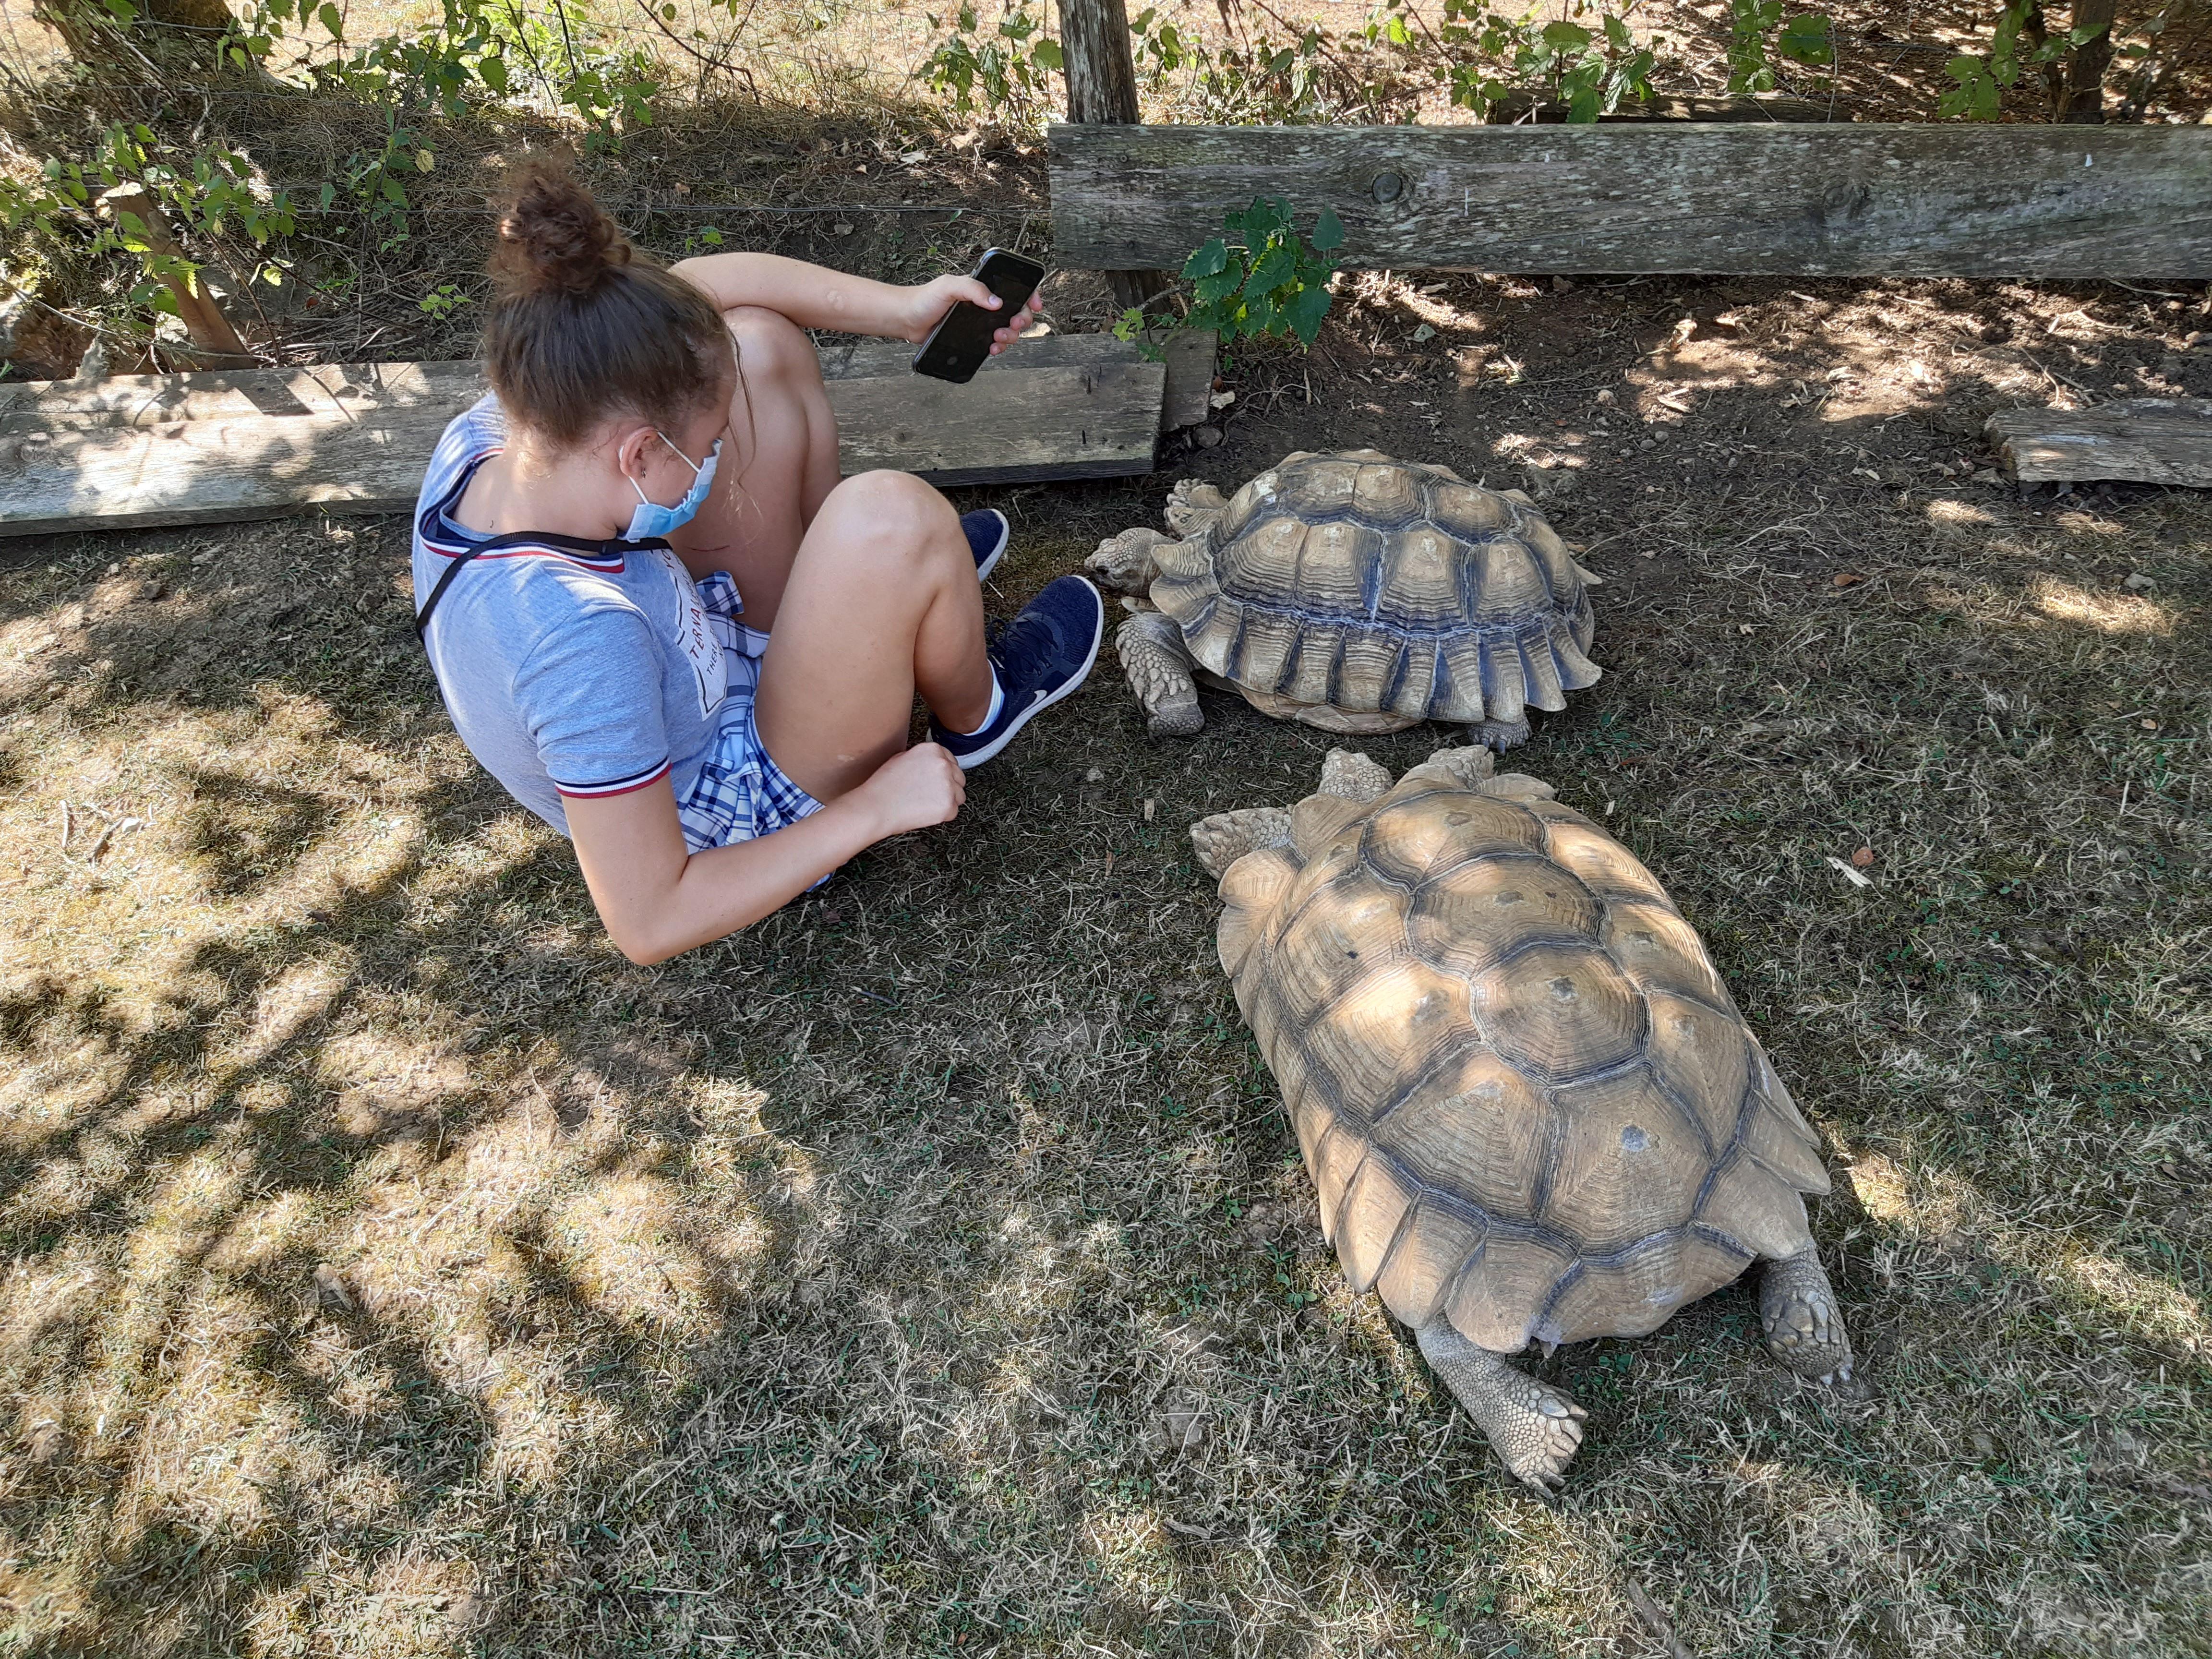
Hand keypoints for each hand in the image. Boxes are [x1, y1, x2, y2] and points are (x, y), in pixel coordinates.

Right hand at [854, 742, 964, 837]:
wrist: (876, 807)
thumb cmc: (883, 785)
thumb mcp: (901, 758)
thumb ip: (922, 758)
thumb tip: (932, 764)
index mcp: (932, 750)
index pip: (951, 760)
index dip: (944, 773)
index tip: (936, 780)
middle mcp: (943, 765)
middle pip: (958, 778)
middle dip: (948, 786)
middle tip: (929, 794)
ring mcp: (948, 786)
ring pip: (959, 795)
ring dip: (948, 800)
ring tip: (925, 804)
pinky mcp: (948, 806)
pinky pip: (954, 811)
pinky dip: (942, 815)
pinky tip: (925, 812)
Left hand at [902, 272, 1046, 353]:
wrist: (908, 320)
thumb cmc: (924, 298)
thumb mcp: (949, 286)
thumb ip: (973, 289)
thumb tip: (996, 302)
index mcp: (982, 288)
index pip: (1013, 288)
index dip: (1029, 295)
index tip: (1033, 304)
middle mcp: (984, 304)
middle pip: (1017, 311)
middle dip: (1021, 320)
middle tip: (1011, 324)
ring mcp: (981, 322)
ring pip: (1008, 330)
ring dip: (1010, 336)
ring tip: (998, 338)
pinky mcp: (974, 337)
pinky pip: (995, 343)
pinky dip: (999, 347)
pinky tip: (993, 348)